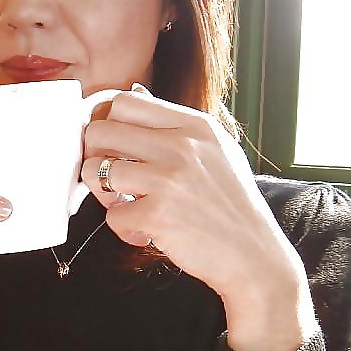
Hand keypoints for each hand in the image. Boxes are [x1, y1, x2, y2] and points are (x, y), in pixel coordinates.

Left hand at [82, 90, 317, 350]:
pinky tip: (145, 231)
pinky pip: (111, 216)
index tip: (112, 145)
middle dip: (96, 155)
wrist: (254, 254)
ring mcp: (168, 179)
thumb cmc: (232, 205)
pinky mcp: (157, 214)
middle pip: (100, 130)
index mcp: (195, 125)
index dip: (109, 124)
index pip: (125, 102)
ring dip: (103, 193)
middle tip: (113, 177)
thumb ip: (177, 126)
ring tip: (127, 204)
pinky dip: (124, 228)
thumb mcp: (217, 150)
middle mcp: (181, 146)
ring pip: (96, 170)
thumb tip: (134, 97)